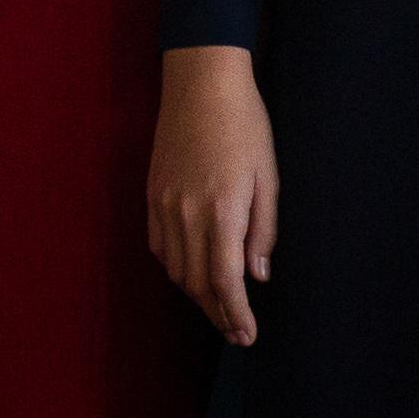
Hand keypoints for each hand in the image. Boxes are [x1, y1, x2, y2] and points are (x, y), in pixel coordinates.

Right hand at [147, 46, 277, 345]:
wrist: (201, 82)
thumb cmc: (245, 125)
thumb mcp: (267, 177)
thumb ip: (262, 231)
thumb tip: (256, 276)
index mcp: (221, 211)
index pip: (225, 282)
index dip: (236, 315)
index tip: (248, 335)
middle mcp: (187, 213)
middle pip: (197, 283)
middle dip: (218, 314)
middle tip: (237, 333)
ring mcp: (164, 204)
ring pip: (175, 269)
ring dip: (196, 294)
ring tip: (218, 307)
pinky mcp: (152, 193)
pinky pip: (158, 245)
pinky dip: (175, 267)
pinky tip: (191, 272)